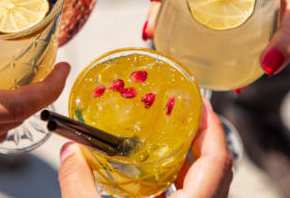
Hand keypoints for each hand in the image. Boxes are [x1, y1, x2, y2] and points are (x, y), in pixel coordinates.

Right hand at [58, 100, 232, 197]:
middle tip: (182, 113)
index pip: (219, 159)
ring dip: (192, 158)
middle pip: (217, 167)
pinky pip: (196, 196)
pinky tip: (155, 176)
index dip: (212, 126)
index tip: (199, 101)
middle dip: (202, 135)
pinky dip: (181, 180)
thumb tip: (70, 152)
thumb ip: (80, 183)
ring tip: (169, 138)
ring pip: (208, 183)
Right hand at [143, 0, 289, 75]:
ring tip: (162, 42)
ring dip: (180, 20)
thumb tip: (264, 66)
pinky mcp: (251, 10)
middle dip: (166, 4)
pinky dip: (208, 36)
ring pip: (202, 1)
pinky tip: (203, 60)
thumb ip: (287, 38)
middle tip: (150, 29)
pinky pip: (221, 20)